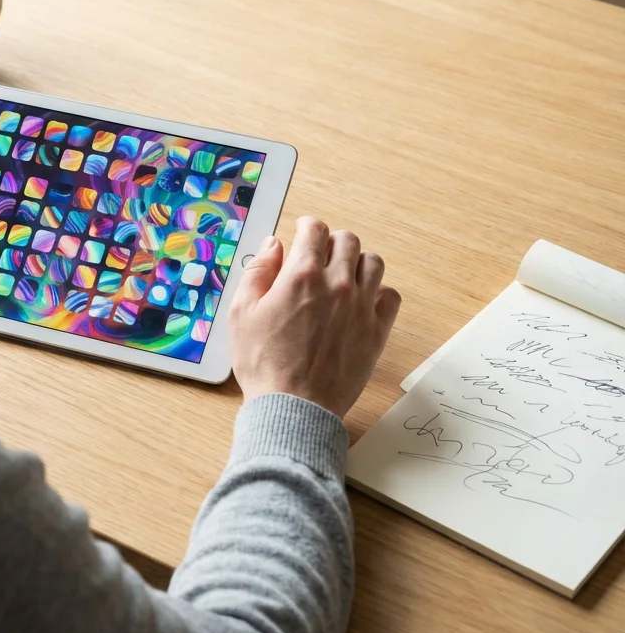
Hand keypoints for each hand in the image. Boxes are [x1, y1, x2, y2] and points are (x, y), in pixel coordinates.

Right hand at [227, 217, 401, 417]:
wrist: (294, 406)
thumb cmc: (263, 363)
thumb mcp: (242, 313)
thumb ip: (258, 272)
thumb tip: (273, 245)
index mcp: (301, 276)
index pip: (314, 229)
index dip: (306, 226)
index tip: (302, 232)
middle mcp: (337, 285)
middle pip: (347, 240)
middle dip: (331, 241)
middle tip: (320, 255)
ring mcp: (361, 307)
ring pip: (373, 263)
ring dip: (357, 262)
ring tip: (343, 275)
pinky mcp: (377, 331)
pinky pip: (391, 296)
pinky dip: (378, 292)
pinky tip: (362, 301)